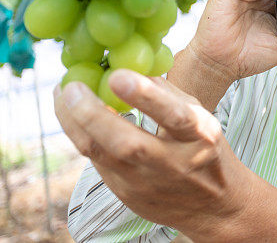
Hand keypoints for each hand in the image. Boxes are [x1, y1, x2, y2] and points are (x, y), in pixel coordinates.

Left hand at [55, 70, 276, 241]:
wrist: (214, 206)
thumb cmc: (206, 150)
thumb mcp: (202, 118)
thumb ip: (171, 96)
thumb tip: (134, 70)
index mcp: (199, 137)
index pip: (174, 115)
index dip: (145, 96)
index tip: (117, 75)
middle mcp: (173, 164)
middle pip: (125, 142)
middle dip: (91, 113)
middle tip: (70, 87)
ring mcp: (146, 184)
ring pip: (100, 155)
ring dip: (74, 124)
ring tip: (62, 97)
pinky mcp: (126, 196)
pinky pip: (97, 163)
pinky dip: (83, 136)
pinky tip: (74, 118)